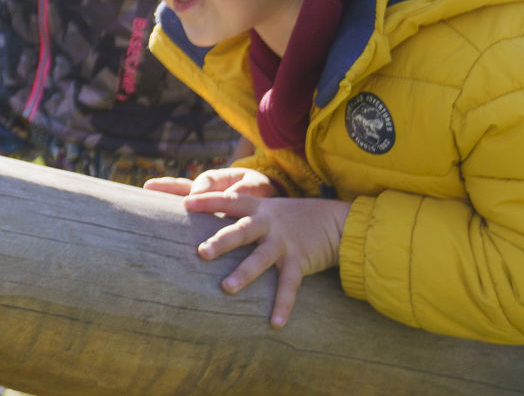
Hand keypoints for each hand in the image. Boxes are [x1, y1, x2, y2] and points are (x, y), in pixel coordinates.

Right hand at [143, 168, 275, 201]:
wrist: (265, 196)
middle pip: (184, 185)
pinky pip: (183, 209)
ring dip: (163, 193)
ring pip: (179, 194)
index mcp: (221, 178)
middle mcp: (207, 187)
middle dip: (167, 186)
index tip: (192, 197)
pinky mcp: (201, 213)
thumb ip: (246, 189)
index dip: (199, 189)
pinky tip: (153, 216)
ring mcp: (202, 199)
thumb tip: (233, 195)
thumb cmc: (260, 190)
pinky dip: (168, 210)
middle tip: (148, 187)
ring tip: (145, 191)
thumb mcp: (257, 187)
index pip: (206, 181)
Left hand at [189, 195, 349, 327]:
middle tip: (201, 252)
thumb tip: (210, 226)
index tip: (186, 201)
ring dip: (244, 274)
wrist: (337, 222)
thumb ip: (243, 215)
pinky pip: (289, 286)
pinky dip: (282, 305)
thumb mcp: (269, 209)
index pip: (230, 201)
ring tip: (227, 288)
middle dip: (221, 241)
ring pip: (261, 259)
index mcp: (258, 208)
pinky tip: (275, 324)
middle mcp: (268, 224)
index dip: (209, 200)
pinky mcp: (299, 261)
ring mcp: (284, 243)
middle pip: (241, 231)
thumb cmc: (294, 217)